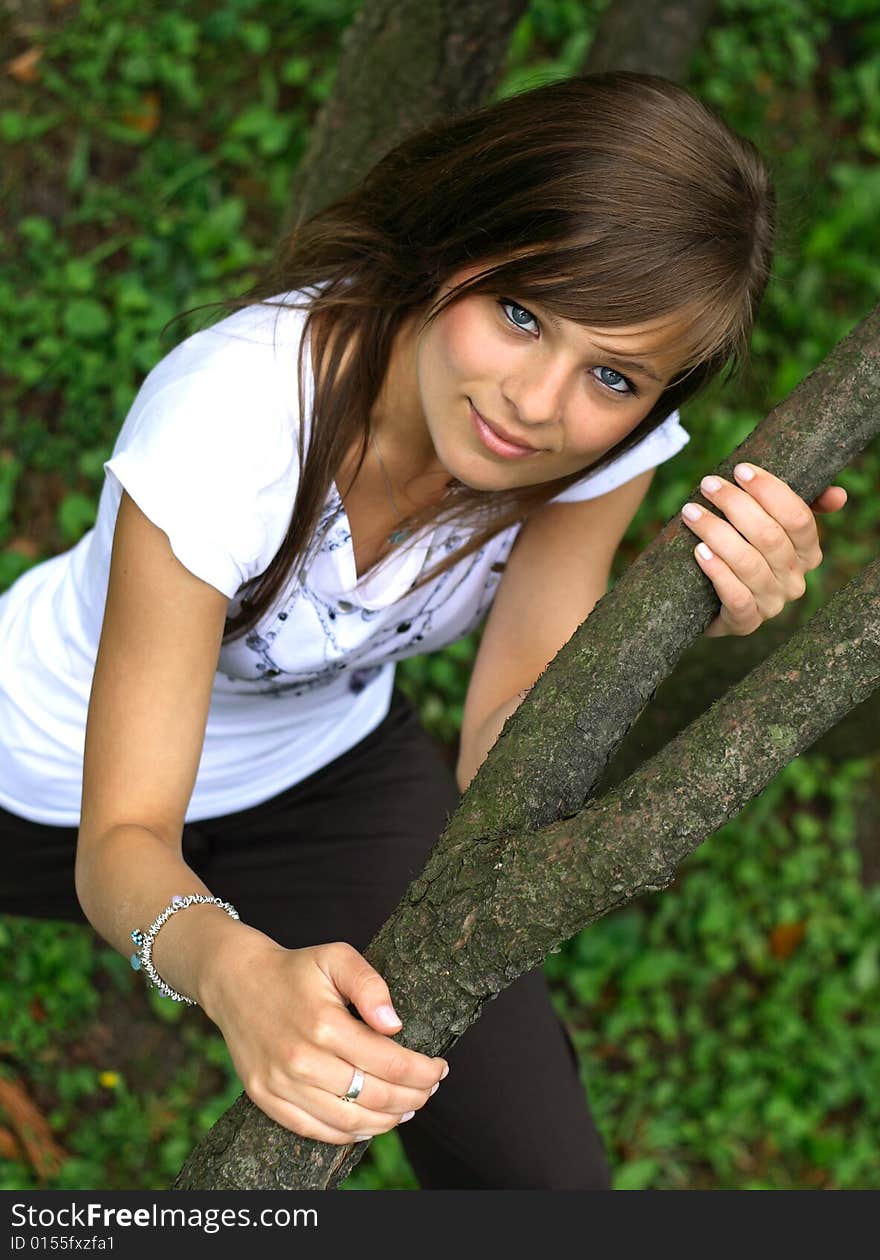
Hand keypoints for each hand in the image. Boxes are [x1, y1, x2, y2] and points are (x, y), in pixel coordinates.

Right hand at [205, 935, 447, 1144]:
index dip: (422, 1071)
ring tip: (408, 1108)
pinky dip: (349, 1134)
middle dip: (413, 1097)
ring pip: (348, 1121)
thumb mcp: (336, 957)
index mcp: (325, 1025)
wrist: (237, 981)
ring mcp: (281, 1084)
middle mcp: (302, 1060)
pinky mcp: (266, 1098)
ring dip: (387, 1121)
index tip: (440, 1068)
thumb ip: (370, 985)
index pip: (389, 1063)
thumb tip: (395, 1026)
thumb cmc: (295, 969)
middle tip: (430, 1090)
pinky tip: (370, 1123)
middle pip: (374, 1097)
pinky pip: (315, 1130)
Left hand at [679, 462, 847, 637]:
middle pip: (770, 536)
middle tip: (708, 485)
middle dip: (735, 505)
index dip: (770, 491)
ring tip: (692, 512)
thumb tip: (838, 495)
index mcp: (807, 552)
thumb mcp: (767, 525)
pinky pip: (736, 596)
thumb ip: (798, 505)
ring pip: (749, 564)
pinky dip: (717, 571)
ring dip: (717, 533)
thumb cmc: (741, 549)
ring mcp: (771, 603)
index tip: (740, 470)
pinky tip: (699, 551)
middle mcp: (795, 580)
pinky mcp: (745, 622)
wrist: (707, 599)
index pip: (798, 518)